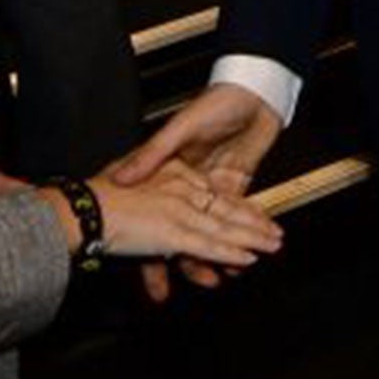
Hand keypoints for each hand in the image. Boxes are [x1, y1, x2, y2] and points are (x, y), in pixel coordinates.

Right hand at [114, 83, 282, 300]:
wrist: (256, 93)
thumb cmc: (217, 102)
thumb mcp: (181, 126)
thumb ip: (154, 152)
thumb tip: (123, 176)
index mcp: (169, 171)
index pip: (153, 217)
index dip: (149, 246)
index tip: (148, 273)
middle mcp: (187, 184)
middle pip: (182, 231)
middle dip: (184, 262)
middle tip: (186, 285)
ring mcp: (211, 188)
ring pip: (208, 231)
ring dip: (213, 256)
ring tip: (217, 277)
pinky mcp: (233, 187)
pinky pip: (232, 220)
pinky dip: (236, 240)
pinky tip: (239, 259)